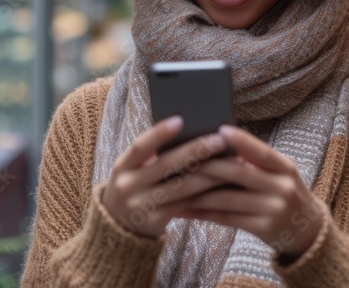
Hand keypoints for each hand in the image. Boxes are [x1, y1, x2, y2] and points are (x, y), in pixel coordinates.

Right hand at [101, 116, 231, 238]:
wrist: (117, 228)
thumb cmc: (133, 188)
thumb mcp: (132, 171)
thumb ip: (152, 156)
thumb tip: (189, 133)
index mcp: (122, 166)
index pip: (140, 146)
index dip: (159, 133)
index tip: (180, 120)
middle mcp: (129, 186)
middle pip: (166, 165)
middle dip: (196, 151)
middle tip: (220, 140)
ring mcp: (142, 206)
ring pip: (182, 187)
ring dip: (209, 174)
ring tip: (230, 163)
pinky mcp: (156, 222)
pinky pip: (186, 204)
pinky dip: (205, 193)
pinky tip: (222, 185)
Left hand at [178, 124, 325, 260]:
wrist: (308, 230)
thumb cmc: (284, 193)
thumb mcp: (281, 174)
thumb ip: (257, 161)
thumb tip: (219, 143)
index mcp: (285, 168)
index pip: (262, 151)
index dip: (241, 141)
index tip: (219, 130)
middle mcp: (282, 188)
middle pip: (238, 173)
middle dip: (207, 166)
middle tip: (182, 160)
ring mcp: (273, 210)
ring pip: (228, 199)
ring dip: (199, 193)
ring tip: (177, 187)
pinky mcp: (263, 229)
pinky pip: (227, 219)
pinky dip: (205, 213)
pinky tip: (187, 209)